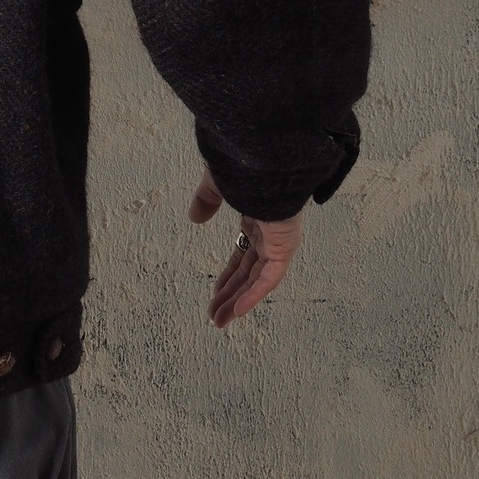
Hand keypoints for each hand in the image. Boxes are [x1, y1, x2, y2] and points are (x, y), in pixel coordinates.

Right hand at [189, 167, 303, 328]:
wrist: (262, 156)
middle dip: (230, 295)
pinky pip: (269, 278)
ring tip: (219, 321)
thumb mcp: (216, 184)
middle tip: (215, 315)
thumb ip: (206, 200)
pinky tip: (237, 311)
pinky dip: (253, 295)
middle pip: (248, 272)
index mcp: (256, 217)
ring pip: (257, 280)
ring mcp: (278, 240)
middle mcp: (269, 233)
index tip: (215, 292)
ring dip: (237, 301)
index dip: (228, 275)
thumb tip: (195, 218)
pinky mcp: (284, 246)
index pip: (243, 255)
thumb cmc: (241, 164)